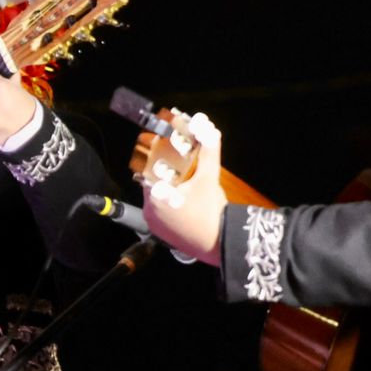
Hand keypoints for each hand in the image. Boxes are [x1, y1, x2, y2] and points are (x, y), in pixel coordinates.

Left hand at [141, 113, 227, 265]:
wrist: (222, 243)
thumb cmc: (211, 210)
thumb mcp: (209, 177)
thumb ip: (207, 150)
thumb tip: (208, 128)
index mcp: (154, 196)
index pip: (148, 171)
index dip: (159, 162)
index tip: (170, 157)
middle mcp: (149, 212)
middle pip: (153, 186)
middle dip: (166, 176)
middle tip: (181, 169)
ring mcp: (155, 226)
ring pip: (158, 201)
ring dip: (169, 192)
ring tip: (184, 184)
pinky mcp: (164, 236)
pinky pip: (163, 215)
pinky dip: (171, 207)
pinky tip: (185, 202)